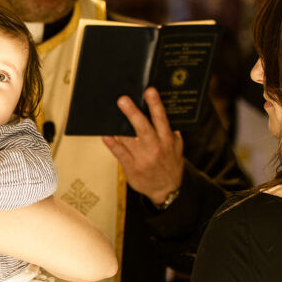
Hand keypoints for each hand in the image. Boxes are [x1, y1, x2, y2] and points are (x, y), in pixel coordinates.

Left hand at [102, 88, 184, 206]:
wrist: (166, 191)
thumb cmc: (170, 165)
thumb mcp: (177, 149)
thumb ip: (171, 133)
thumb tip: (164, 114)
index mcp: (167, 141)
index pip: (161, 120)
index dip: (155, 105)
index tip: (149, 91)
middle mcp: (155, 149)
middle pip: (143, 128)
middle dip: (133, 113)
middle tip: (122, 100)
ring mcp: (142, 159)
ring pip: (128, 140)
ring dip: (118, 127)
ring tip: (108, 113)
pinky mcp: (131, 167)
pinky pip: (119, 153)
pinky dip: (111, 143)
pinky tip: (105, 134)